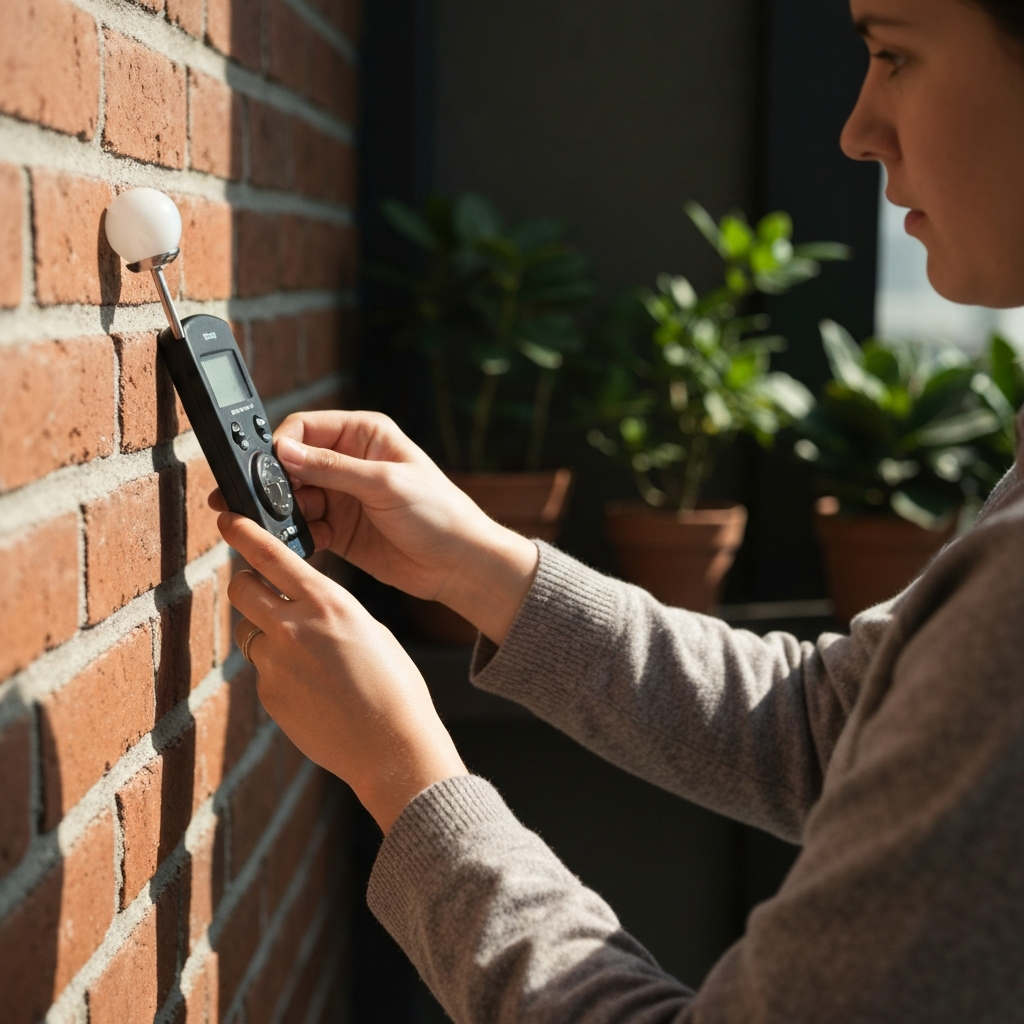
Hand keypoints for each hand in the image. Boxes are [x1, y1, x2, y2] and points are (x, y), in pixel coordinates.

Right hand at [210, 410, 537, 643]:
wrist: (459, 563)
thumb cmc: (438, 513)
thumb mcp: (385, 484)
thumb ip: (332, 469)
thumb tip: (283, 452)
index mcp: (363, 435)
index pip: (304, 428)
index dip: (281, 447)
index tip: (268, 470)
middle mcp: (349, 462)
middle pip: (291, 464)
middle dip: (274, 484)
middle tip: (253, 502)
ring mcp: (343, 496)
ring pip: (293, 498)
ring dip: (285, 513)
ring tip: (283, 527)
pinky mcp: (340, 530)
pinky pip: (305, 528)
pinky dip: (299, 536)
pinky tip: (305, 544)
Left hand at [220, 511, 466, 832]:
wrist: (392, 746)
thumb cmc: (394, 685)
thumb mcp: (370, 629)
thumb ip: (329, 613)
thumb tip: (303, 611)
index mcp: (328, 602)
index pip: (272, 557)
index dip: (244, 533)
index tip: (227, 518)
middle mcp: (294, 628)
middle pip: (242, 589)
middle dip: (249, 586)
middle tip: (264, 592)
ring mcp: (275, 664)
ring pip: (250, 633)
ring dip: (268, 635)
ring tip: (310, 659)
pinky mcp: (269, 695)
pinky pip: (264, 671)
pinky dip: (282, 673)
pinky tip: (316, 691)